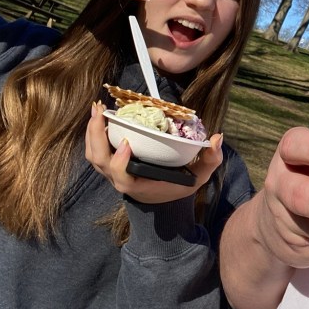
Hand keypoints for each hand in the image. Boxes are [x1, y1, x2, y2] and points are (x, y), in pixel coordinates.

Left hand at [84, 102, 222, 203]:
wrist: (162, 199)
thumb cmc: (179, 186)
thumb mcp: (199, 176)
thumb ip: (210, 159)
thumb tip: (218, 138)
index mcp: (138, 185)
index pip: (122, 176)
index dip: (119, 162)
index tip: (127, 142)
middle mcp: (120, 180)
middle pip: (99, 160)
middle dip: (95, 135)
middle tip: (100, 110)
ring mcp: (111, 173)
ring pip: (93, 154)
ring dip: (91, 132)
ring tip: (97, 108)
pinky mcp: (109, 165)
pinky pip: (95, 150)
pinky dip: (94, 133)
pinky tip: (100, 115)